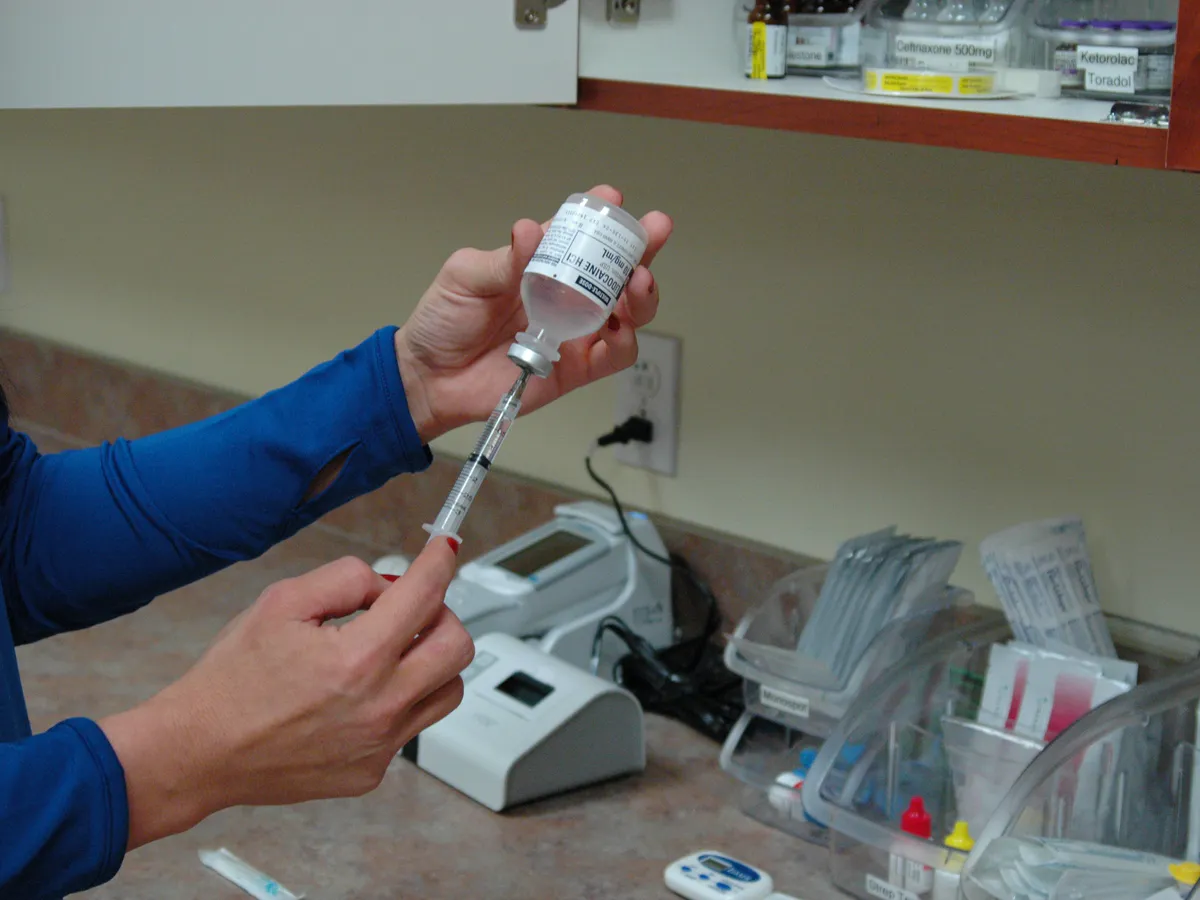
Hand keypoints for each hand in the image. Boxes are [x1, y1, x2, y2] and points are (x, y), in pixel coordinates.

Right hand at [100, 541, 470, 848]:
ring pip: (447, 690)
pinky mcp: (371, 772)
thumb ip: (347, 580)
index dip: (440, 562)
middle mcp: (379, 707)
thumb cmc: (232, 679)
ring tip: (390, 651)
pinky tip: (358, 694)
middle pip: (458, 647)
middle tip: (412, 609)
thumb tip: (390, 585)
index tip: (445, 549)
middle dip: (442, 615)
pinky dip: (399, 700)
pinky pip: (411, 726)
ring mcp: (379, 745)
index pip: (425, 596)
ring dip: (431, 661)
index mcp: (356, 659)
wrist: (199, 752)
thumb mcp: (282, 603)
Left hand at [395, 185, 672, 442]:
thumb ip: (504, 260)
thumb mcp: (466, 276)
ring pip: (628, 313)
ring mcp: (575, 333)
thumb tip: (530, 230)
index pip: (579, 237)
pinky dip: (624, 341)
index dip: (600, 217)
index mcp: (541, 266)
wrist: (431, 376)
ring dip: (642, 295)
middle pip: (616, 272)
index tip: (611, 198)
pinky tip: (620, 327)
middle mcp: (566, 297)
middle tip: (654, 230)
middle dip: (640, 249)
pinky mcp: (576, 370)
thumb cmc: (444, 320)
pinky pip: (613, 356)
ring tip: (639, 280)